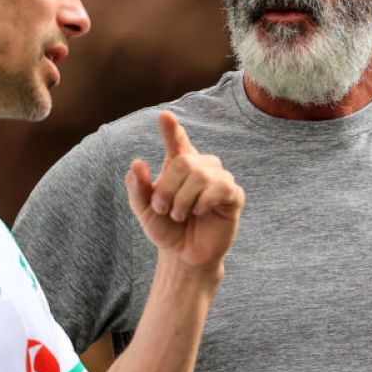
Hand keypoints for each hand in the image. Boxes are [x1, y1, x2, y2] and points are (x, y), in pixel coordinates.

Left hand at [125, 111, 243, 271]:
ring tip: (179, 215)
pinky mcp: (233, 196)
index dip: (171, 129)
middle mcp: (201, 167)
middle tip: (162, 209)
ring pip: (202, 175)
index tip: (164, 117)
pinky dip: (204, 202)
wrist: (184, 255)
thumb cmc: (166, 229)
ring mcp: (219, 180)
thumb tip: (137, 163)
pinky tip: (199, 212)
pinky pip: (222, 188)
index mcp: (178, 165)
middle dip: (168, 188)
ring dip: (183, 200)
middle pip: (184, 162)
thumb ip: (137, 188)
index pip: (177, 141)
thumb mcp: (144, 211)